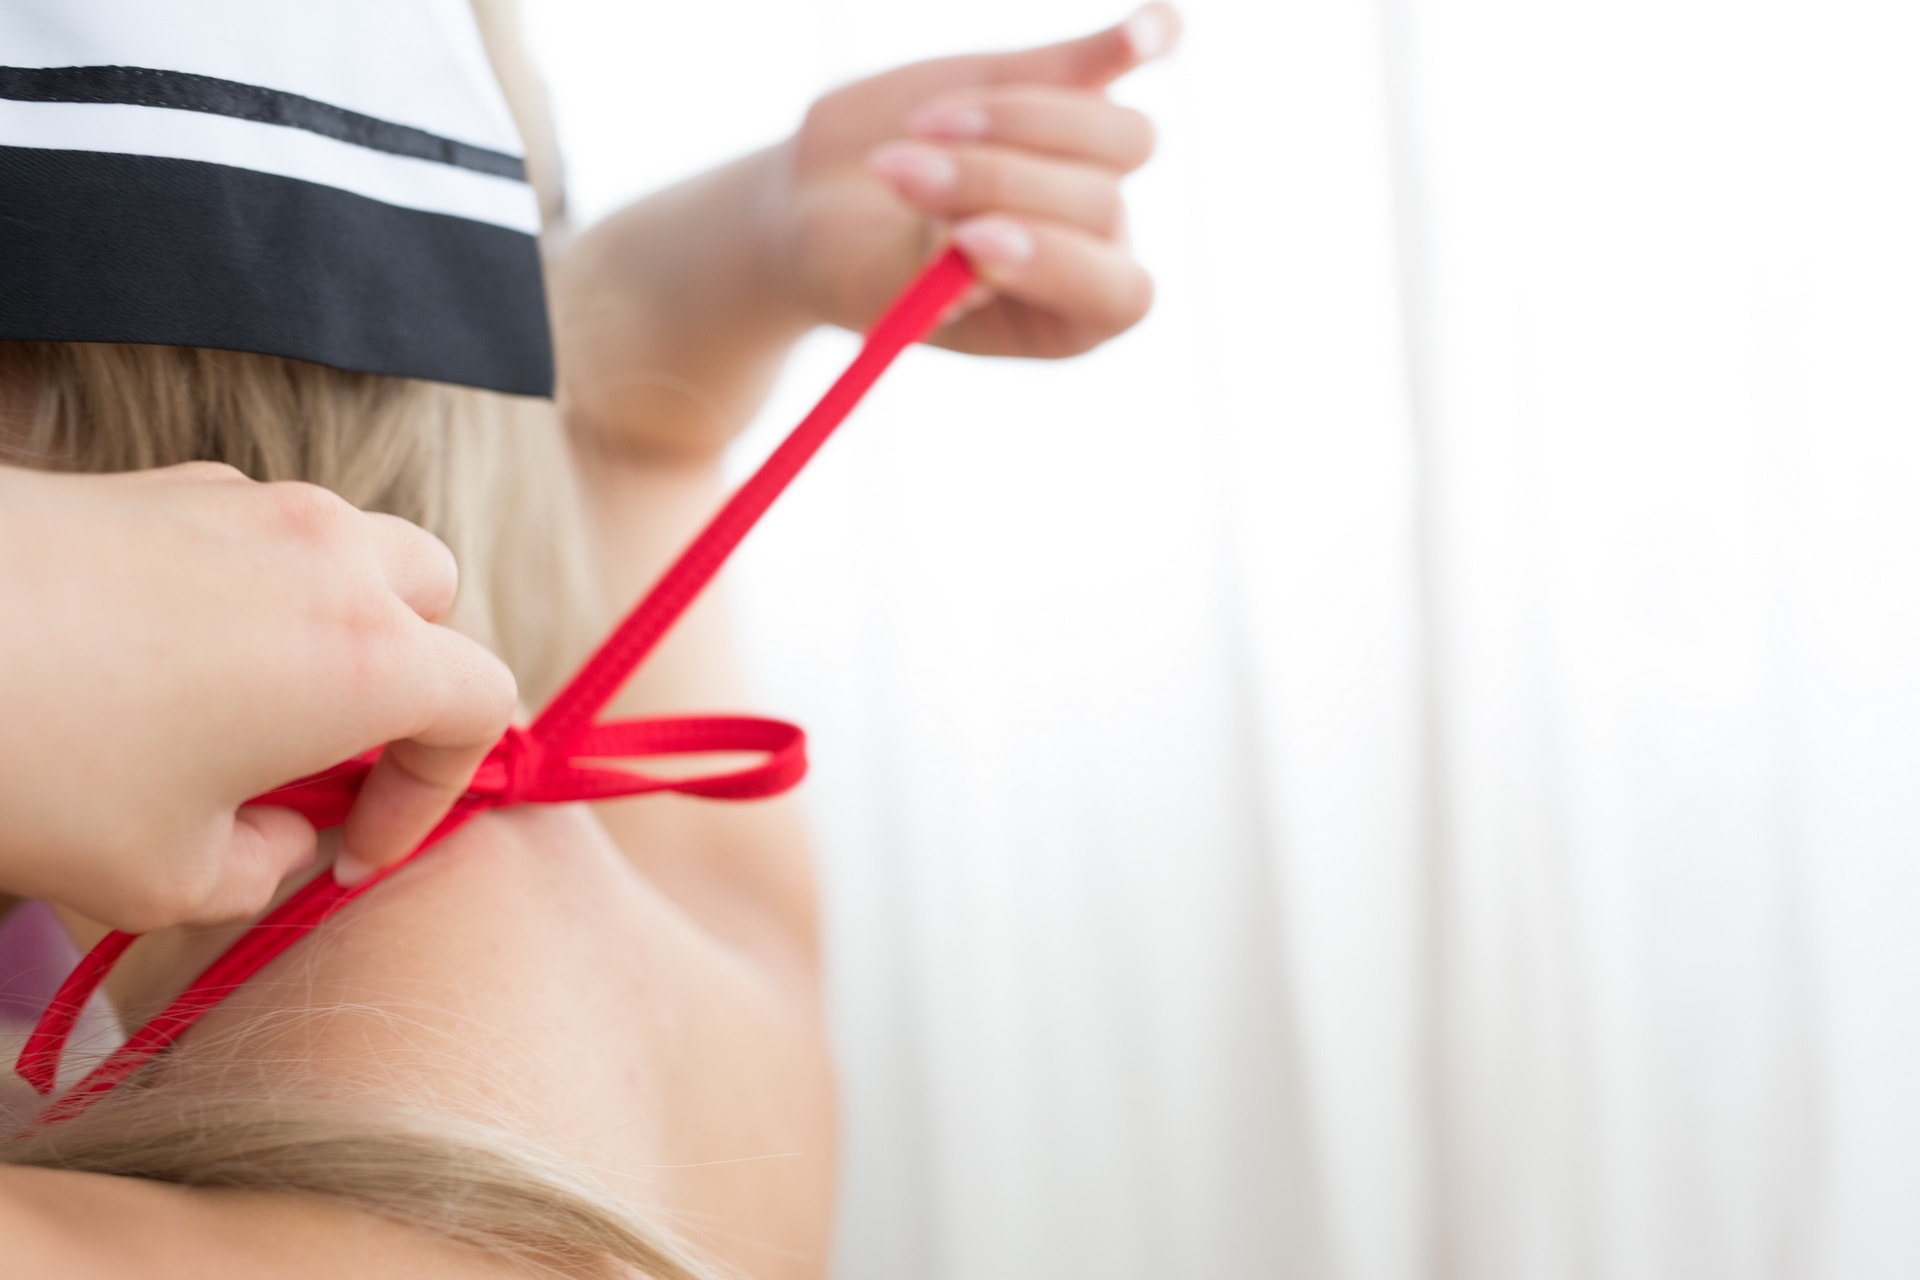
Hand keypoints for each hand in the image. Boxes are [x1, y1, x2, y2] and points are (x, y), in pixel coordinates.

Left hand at [0, 463, 516, 930]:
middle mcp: (330, 559)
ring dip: (333, 624)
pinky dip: (249, 588)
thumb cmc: (39, 769)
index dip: (437, 791)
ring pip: (347, 550)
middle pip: (433, 598)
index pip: (480, 705)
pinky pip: (252, 529)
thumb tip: (280, 834)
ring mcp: (246, 505)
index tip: (357, 848)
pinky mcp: (160, 483)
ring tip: (251, 706)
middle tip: (334, 757)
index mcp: (369, 658)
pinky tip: (161, 656)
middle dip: (411, 676)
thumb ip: (265, 865)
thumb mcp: (168, 877)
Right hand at [772, 3, 1178, 357]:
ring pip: (1115, 132)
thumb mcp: (876, 286)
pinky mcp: (1066, 88)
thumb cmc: (853, 267)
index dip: (1055, 260)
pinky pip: (1116, 62)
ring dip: (1017, 119)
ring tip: (918, 127)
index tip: (969, 242)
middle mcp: (1097, 243)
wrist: (822, 206)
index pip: (1113, 292)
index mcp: (1070, 316)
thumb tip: (966, 256)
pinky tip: (1157, 28)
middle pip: (1099, 201)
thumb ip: (925, 272)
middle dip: (990, 182)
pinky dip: (1138, 40)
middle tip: (895, 175)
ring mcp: (1090, 164)